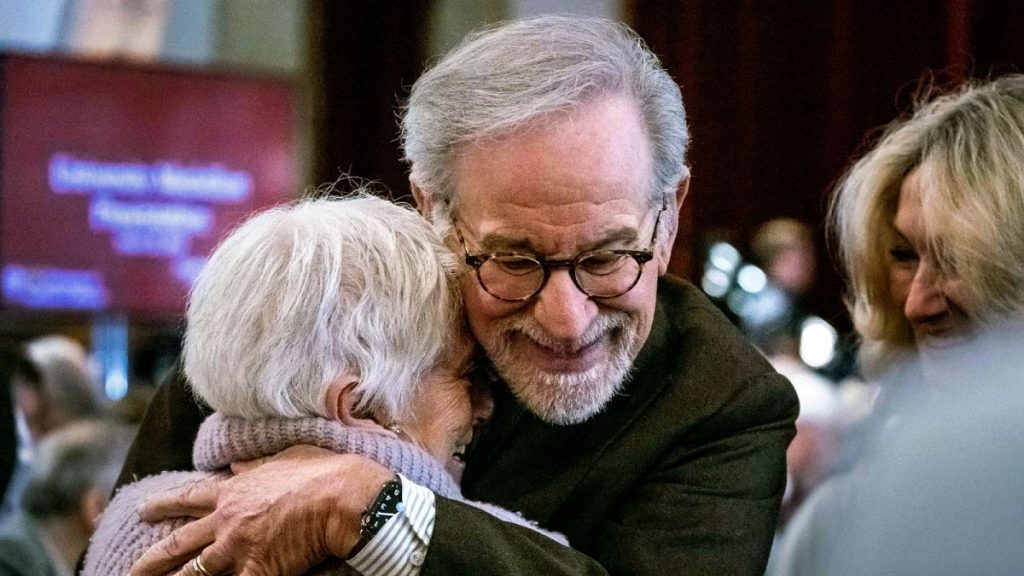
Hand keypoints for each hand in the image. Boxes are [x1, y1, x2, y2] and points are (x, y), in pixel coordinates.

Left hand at [130, 445, 392, 575]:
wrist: (342, 496)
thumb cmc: (321, 472)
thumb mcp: (285, 457)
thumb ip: (256, 464)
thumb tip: (235, 463)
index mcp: (233, 492)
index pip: (189, 498)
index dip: (163, 504)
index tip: (143, 509)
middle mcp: (227, 521)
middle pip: (178, 544)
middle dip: (150, 561)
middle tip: (131, 571)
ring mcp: (238, 548)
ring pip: (194, 574)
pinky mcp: (258, 570)